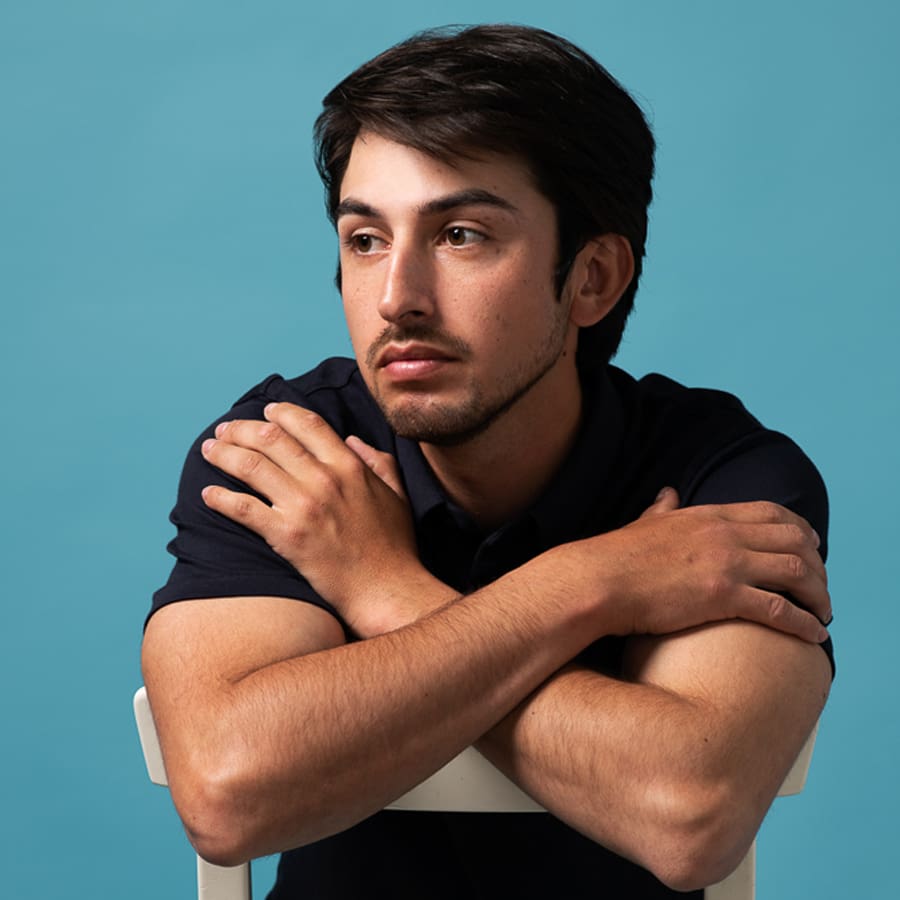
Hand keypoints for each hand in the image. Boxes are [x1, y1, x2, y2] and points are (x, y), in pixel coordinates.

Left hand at [199, 403, 438, 632]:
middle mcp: (324, 480)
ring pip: (251, 466)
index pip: (307, 424)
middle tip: (225, 429)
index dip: (281, 413)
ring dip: (223, 454)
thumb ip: (378, 461)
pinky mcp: (286, 536)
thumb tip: (354, 440)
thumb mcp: (396, 494)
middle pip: (271, 439)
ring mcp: (303, 507)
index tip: (265, 411)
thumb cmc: (394, 546)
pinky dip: (220, 498)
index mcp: (349, 466)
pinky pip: (243, 508)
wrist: (385, 589)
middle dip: (241, 428)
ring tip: (209, 451)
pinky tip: (208, 494)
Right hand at [582, 488, 830, 642]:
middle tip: (820, 586)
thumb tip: (667, 493)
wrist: (598, 582)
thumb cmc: (615, 558)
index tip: (811, 546)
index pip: (772, 512)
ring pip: (797, 572)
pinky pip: (781, 610)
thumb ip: (662, 509)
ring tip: (822, 613)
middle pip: (794, 540)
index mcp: (709, 515)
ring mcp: (727, 564)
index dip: (800, 529)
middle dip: (817, 564)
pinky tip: (815, 636)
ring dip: (819, 595)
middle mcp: (726, 535)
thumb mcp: (645, 524)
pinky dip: (805, 623)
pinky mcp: (723, 597)